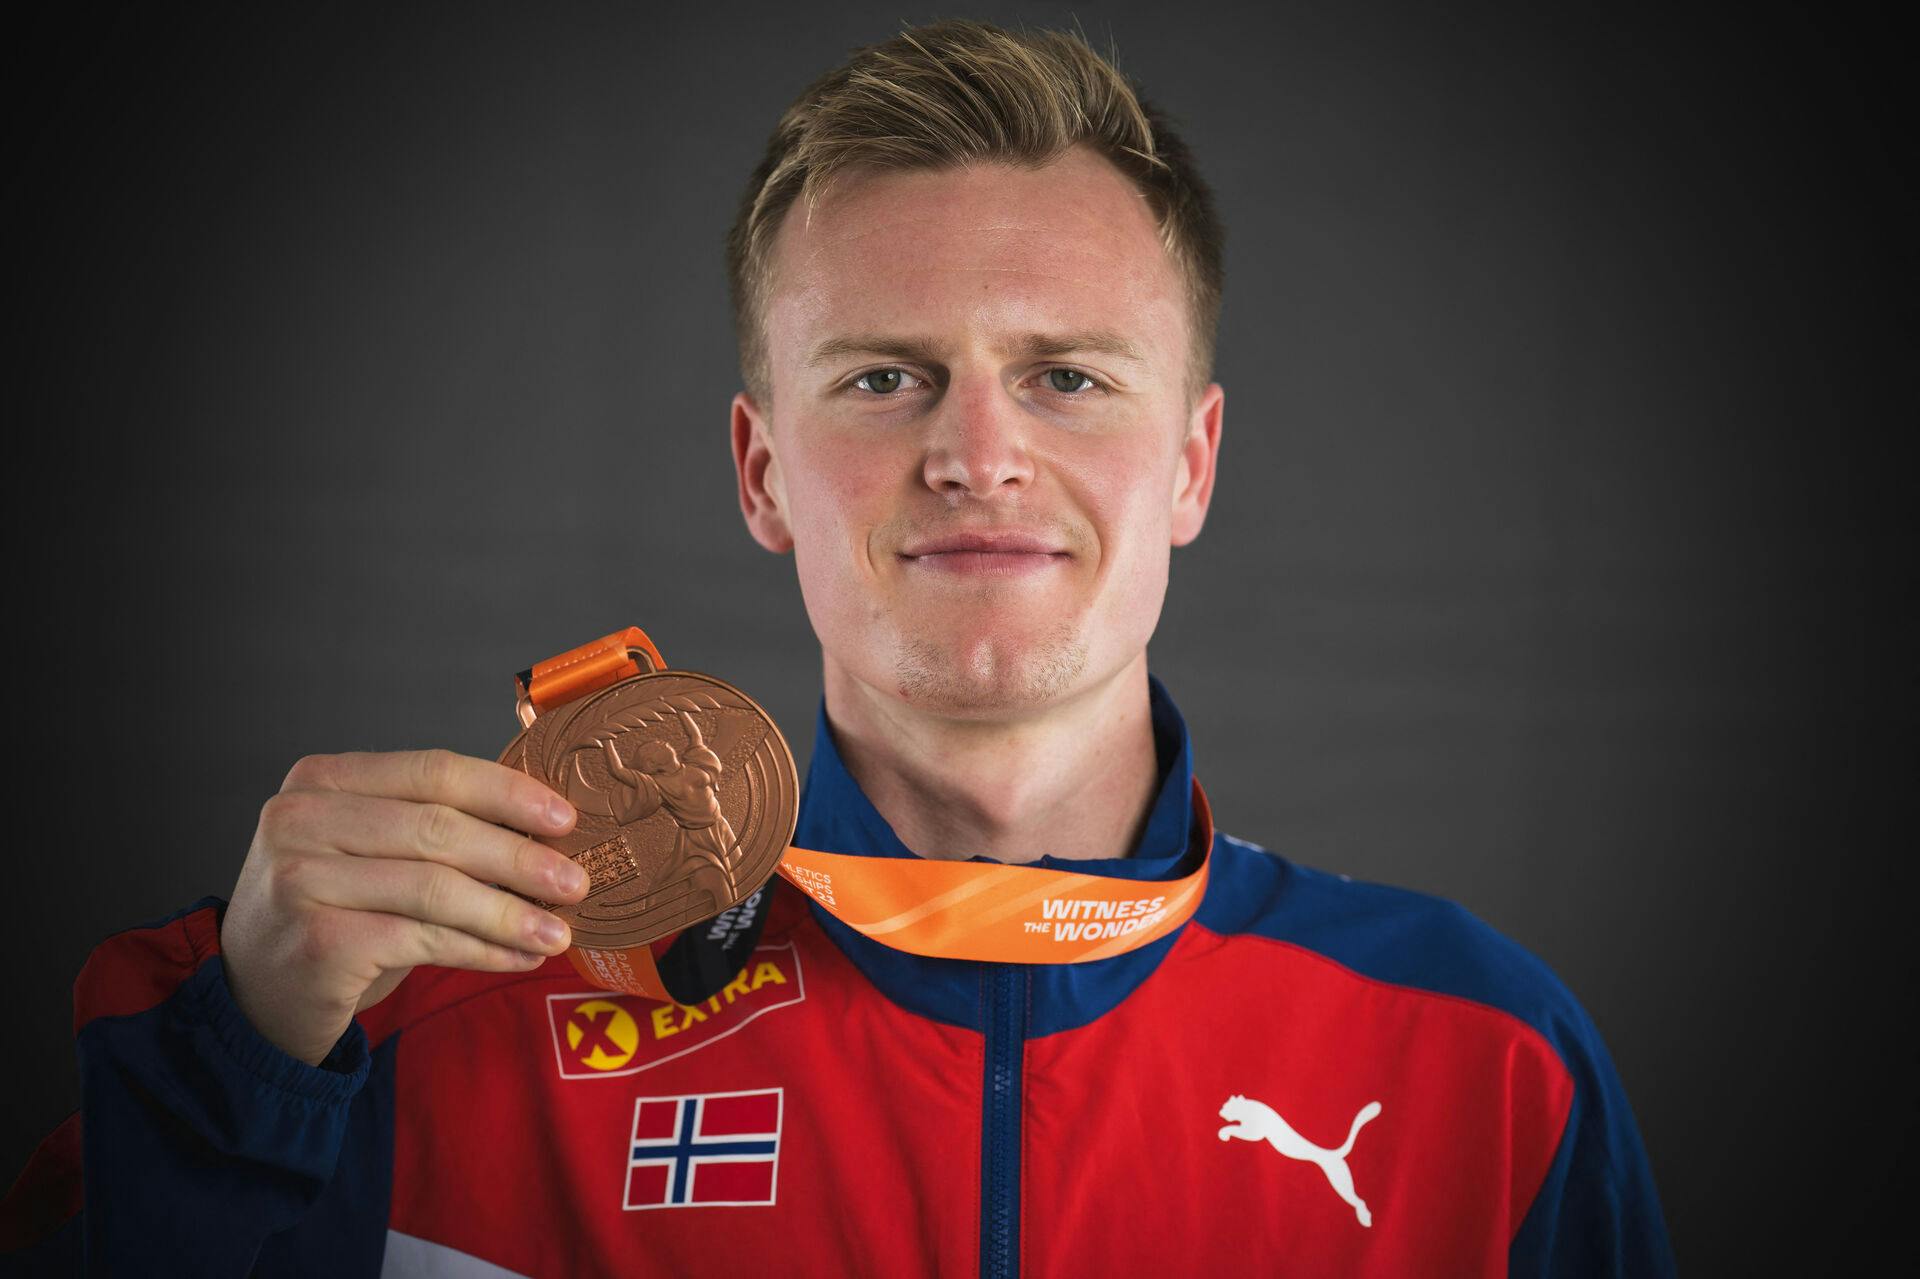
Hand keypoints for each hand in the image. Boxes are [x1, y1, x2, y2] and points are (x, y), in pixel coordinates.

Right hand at [220, 749, 589, 1065]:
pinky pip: (424, 939)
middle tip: (575, 881)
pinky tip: (518, 957)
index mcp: (322, 779)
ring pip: (436, 889)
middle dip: (520, 857)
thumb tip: (545, 829)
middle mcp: (301, 819)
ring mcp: (302, 879)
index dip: (507, 792)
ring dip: (510, 913)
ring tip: (558, 931)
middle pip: (440, 829)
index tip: (565, 818)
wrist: (257, 995)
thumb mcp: (371, 852)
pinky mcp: (318, 939)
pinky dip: (481, 949)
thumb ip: (435, 827)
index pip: (434, 770)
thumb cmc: (333, 913)